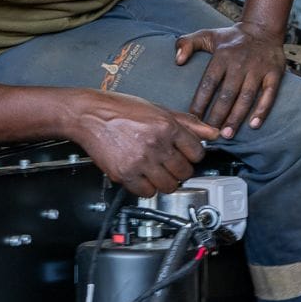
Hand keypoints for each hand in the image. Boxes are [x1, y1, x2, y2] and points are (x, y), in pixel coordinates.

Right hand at [68, 90, 219, 196]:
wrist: (88, 115)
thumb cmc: (119, 109)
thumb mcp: (157, 109)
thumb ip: (187, 123)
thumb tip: (212, 132)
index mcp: (166, 125)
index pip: (197, 152)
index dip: (192, 155)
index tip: (186, 155)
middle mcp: (156, 143)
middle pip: (185, 172)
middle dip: (180, 170)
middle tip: (171, 164)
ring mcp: (140, 161)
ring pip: (169, 186)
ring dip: (166, 182)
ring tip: (157, 172)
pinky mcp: (125, 173)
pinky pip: (147, 193)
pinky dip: (147, 188)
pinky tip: (143, 176)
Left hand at [174, 21, 286, 136]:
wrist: (263, 28)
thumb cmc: (231, 37)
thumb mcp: (206, 34)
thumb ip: (187, 44)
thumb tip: (177, 61)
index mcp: (222, 55)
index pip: (208, 82)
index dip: (200, 102)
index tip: (193, 118)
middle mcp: (240, 63)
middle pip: (227, 94)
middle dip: (218, 115)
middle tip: (210, 133)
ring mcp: (258, 69)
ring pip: (246, 97)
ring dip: (236, 117)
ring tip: (227, 134)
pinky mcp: (274, 73)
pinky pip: (269, 94)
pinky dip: (262, 110)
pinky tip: (254, 125)